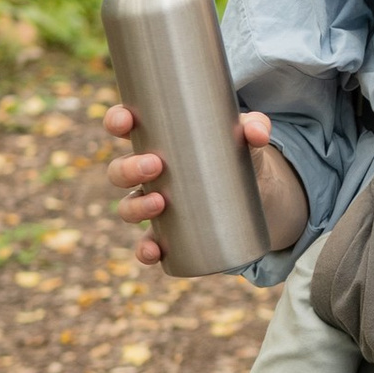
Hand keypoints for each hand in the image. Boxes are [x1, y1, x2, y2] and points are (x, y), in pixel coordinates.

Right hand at [104, 102, 294, 266]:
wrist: (257, 192)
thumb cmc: (240, 152)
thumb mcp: (248, 135)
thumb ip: (255, 126)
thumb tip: (257, 132)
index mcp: (158, 140)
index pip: (125, 127)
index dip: (116, 121)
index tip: (124, 121)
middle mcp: (148, 174)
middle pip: (120, 171)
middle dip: (129, 168)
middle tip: (156, 165)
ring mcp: (156, 204)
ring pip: (128, 207)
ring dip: (136, 207)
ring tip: (160, 202)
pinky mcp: (170, 233)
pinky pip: (148, 244)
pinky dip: (146, 250)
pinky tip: (153, 252)